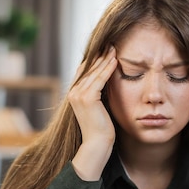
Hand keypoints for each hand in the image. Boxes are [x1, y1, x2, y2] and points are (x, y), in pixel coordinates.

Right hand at [68, 46, 117, 179]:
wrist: (97, 145)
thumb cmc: (101, 130)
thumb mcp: (99, 107)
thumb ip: (99, 94)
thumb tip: (108, 81)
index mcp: (74, 94)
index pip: (84, 71)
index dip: (94, 60)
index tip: (106, 50)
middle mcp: (73, 92)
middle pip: (88, 68)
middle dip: (100, 56)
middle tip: (111, 44)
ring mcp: (78, 95)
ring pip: (94, 72)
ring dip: (105, 59)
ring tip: (114, 48)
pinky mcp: (87, 98)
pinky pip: (100, 79)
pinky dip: (108, 68)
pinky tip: (115, 60)